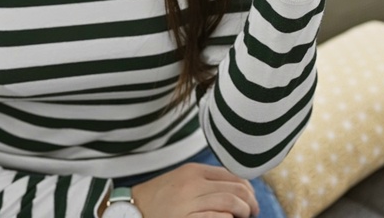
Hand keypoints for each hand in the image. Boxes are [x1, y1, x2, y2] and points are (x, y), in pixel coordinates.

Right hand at [129, 163, 258, 217]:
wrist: (131, 210)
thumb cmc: (158, 198)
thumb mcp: (181, 180)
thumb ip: (204, 180)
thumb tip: (235, 188)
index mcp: (194, 171)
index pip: (233, 175)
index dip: (248, 189)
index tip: (251, 200)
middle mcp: (193, 184)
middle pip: (236, 189)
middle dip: (251, 202)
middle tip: (253, 212)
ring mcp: (189, 202)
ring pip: (231, 203)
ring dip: (244, 212)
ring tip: (244, 217)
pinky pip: (217, 217)